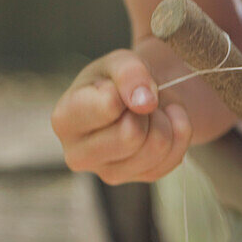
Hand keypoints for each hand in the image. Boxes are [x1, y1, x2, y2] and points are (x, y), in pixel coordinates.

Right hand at [50, 49, 192, 184]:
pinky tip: (162, 123)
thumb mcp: (119, 61)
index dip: (124, 90)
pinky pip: (173, 158)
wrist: (138, 96)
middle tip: (138, 101)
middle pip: (130, 135)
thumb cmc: (117, 79)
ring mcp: (108, 173)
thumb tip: (144, 102)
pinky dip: (177, 133)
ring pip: (156, 147)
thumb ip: (128, 72)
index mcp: (64, 119)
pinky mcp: (139, 179)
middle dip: (145, 110)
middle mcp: (78, 155)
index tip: (119, 86)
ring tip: (150, 111)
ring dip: (164, 120)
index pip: (108, 107)